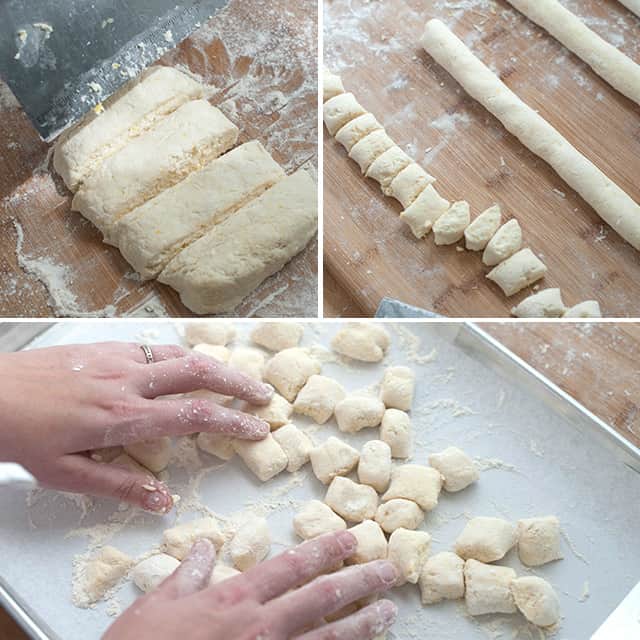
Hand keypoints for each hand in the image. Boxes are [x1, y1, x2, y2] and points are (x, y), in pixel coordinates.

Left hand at [0, 341, 272, 511]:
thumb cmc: (25, 435)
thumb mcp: (67, 474)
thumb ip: (120, 485)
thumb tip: (164, 499)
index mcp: (123, 417)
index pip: (194, 415)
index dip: (233, 421)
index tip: (258, 428)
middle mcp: (129, 382)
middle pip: (201, 373)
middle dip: (239, 383)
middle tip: (264, 395)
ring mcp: (120, 358)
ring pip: (183, 354)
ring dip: (217, 366)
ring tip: (237, 380)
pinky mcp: (109, 347)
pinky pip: (158, 348)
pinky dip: (185, 356)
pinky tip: (190, 366)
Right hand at [104, 531, 398, 639]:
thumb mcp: (155, 605)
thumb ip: (187, 574)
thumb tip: (205, 546)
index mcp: (234, 599)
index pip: (291, 566)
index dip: (324, 549)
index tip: (352, 537)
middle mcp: (260, 627)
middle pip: (320, 598)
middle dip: (358, 581)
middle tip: (390, 570)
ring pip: (327, 639)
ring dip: (361, 624)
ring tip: (388, 612)